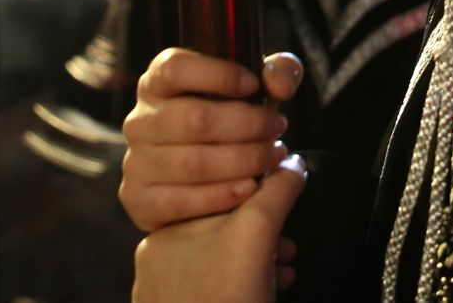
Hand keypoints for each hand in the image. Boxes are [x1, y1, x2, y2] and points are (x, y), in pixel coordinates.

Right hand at [119, 49, 302, 232]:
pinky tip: (250, 188)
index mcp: (157, 82)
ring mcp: (135, 161)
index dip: (218, 74)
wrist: (203, 176)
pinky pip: (181, 201)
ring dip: (243, 161)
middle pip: (194, 119)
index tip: (254, 85)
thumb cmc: (231, 119)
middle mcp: (139, 120)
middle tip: (277, 129)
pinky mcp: (139, 200)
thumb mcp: (256, 88)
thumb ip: (278, 72)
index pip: (175, 68)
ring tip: (272, 157)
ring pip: (193, 163)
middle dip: (247, 125)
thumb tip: (280, 83)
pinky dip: (221, 195)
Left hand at [133, 155, 307, 302]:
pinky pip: (217, 292)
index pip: (220, 195)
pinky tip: (267, 292)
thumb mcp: (256, 234)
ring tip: (282, 273)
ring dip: (259, 264)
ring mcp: (168, 295)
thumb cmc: (225, 301)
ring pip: (223, 263)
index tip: (284, 202)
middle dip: (263, 237)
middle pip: (224, 230)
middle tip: (287, 247)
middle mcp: (160, 260)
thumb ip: (275, 192)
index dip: (258, 195)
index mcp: (167, 230)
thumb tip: (292, 164)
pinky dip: (246, 288)